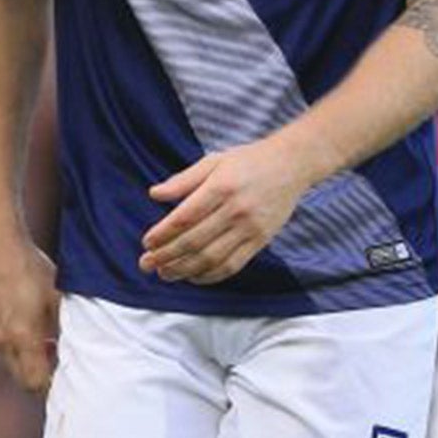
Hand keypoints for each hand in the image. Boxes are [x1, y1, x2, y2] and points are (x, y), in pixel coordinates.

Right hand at [0, 226, 58, 392]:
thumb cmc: (28, 267)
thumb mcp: (56, 297)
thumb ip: (63, 327)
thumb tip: (72, 346)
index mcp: (25, 338)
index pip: (36, 383)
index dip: (51, 384)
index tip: (62, 373)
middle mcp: (4, 342)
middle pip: (21, 381)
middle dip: (39, 377)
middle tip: (55, 358)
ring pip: (9, 367)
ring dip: (25, 365)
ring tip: (42, 343)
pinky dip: (13, 352)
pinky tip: (25, 332)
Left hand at [142, 143, 311, 284]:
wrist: (291, 165)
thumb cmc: (248, 161)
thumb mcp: (214, 161)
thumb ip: (183, 180)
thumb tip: (154, 194)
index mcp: (221, 187)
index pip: (185, 217)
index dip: (163, 233)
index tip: (147, 242)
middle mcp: (236, 210)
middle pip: (195, 241)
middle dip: (166, 256)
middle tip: (146, 263)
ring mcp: (250, 228)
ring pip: (212, 258)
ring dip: (184, 270)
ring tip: (164, 273)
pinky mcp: (261, 241)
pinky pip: (232, 265)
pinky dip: (210, 275)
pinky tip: (192, 276)